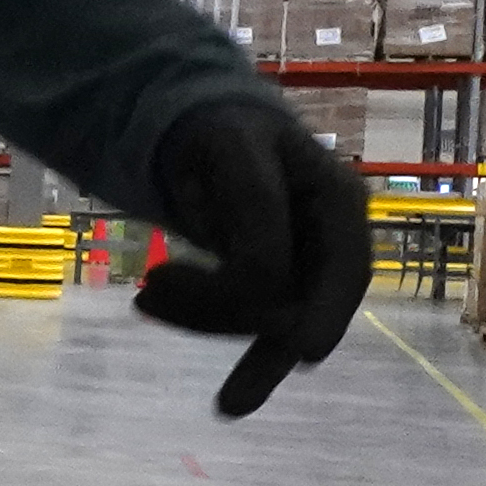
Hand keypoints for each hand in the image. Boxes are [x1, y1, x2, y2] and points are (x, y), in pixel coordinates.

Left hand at [132, 90, 372, 416]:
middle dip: (227, 317)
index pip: (342, 270)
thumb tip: (267, 281)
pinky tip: (153, 312)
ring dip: (201, 320)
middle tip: (146, 297)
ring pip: (266, 325)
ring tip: (142, 296)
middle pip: (299, 306)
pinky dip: (199, 324)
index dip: (327, 312)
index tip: (308, 352)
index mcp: (343, 204)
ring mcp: (305, 273)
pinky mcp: (272, 292)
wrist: (215, 133)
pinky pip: (244, 325)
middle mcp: (333, 244)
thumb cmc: (230, 133)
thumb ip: (256, 207)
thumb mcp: (236, 152)